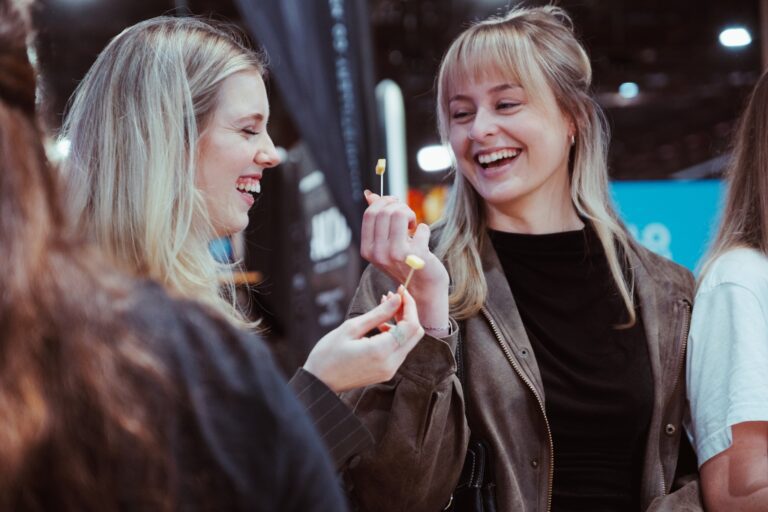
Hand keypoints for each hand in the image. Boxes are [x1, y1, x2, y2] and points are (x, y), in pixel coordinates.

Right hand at [303, 287, 424, 392]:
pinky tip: (381, 325)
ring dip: (402, 322)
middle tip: (393, 297)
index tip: (400, 290)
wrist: (318, 382)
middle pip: (415, 333)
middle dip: (408, 312)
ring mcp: (390, 370)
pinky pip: (400, 349)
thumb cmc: (328, 354)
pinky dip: (396, 334)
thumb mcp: (351, 328)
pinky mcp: (386, 372)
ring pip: (409, 341)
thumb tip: (397, 298)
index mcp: (381, 352)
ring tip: (384, 306)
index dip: (409, 305)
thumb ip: (378, 313)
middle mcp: (391, 363)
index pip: (410, 325)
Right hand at [361, 190, 448, 330]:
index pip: (370, 214)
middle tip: (408, 215)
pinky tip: (423, 239)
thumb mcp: (387, 242)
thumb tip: (370, 195)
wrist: (423, 289)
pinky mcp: (416, 256)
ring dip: (410, 214)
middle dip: (399, 206)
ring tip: (413, 226)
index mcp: (368, 250)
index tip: (395, 204)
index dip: (384, 202)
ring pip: (400, 214)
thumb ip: (378, 218)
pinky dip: (424, 229)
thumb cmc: (406, 262)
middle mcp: (379, 253)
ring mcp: (396, 255)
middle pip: (384, 211)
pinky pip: (421, 228)